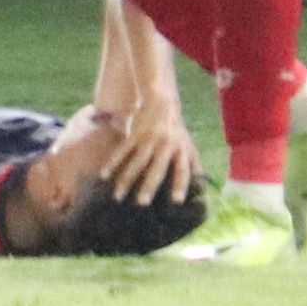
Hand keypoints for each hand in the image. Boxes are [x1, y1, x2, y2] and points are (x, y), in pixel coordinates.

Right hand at [75, 99, 199, 202]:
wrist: (163, 102)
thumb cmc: (177, 130)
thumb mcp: (188, 145)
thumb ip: (194, 165)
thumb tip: (202, 189)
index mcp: (181, 150)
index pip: (182, 170)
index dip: (180, 184)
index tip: (177, 200)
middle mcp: (166, 145)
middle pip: (157, 168)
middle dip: (149, 186)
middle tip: (141, 203)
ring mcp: (149, 139)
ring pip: (136, 162)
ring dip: (126, 180)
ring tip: (118, 196)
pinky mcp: (135, 134)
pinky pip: (122, 151)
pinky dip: (113, 163)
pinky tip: (104, 175)